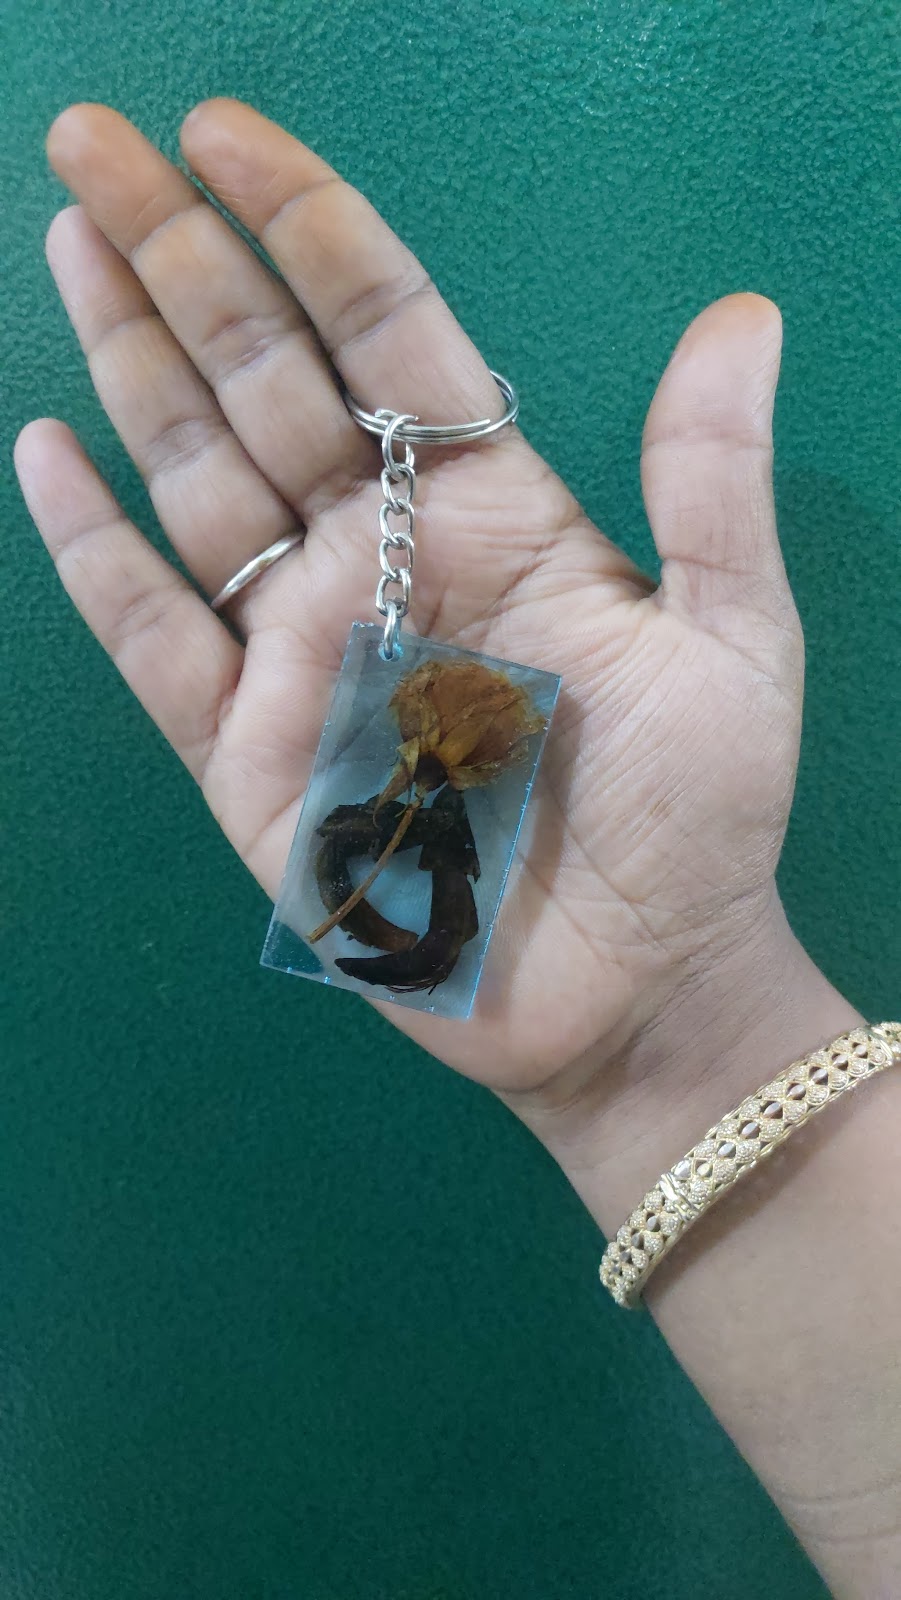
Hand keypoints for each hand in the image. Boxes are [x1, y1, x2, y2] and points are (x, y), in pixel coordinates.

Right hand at [16, 100, 802, 1116]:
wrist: (634, 989)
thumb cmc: (694, 822)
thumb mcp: (733, 644)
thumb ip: (711, 486)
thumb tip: (742, 310)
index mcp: (495, 512)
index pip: (384, 333)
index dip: (307, 228)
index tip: (225, 135)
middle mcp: (383, 559)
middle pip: (264, 379)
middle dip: (182, 257)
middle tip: (93, 139)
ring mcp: (304, 654)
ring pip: (197, 481)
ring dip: (129, 363)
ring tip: (68, 242)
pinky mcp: (249, 758)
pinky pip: (155, 639)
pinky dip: (98, 554)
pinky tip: (50, 452)